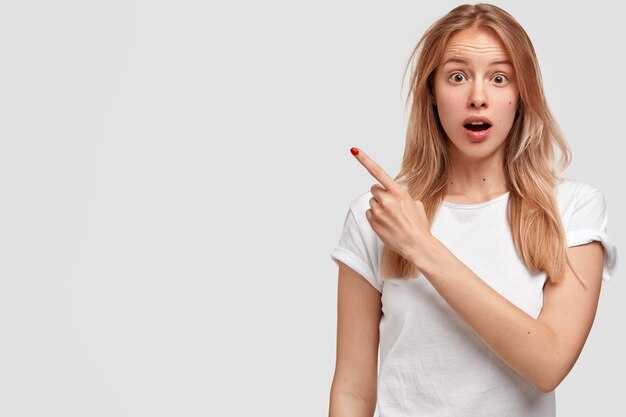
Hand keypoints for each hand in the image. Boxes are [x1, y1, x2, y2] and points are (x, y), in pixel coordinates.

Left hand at [350, 147, 431, 264]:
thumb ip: (403, 195)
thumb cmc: (419, 225)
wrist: (417, 245)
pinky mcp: (373, 222)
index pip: (378, 172)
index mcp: (399, 192)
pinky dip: (376, 217)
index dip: (364, 160)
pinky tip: (387, 224)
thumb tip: (396, 195)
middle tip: (391, 205)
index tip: (354, 150)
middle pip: (374, 189)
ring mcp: (379, 211)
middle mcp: (387, 199)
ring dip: (379, 207)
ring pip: (372, 202)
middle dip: (380, 195)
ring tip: (392, 218)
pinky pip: (369, 214)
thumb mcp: (416, 204)